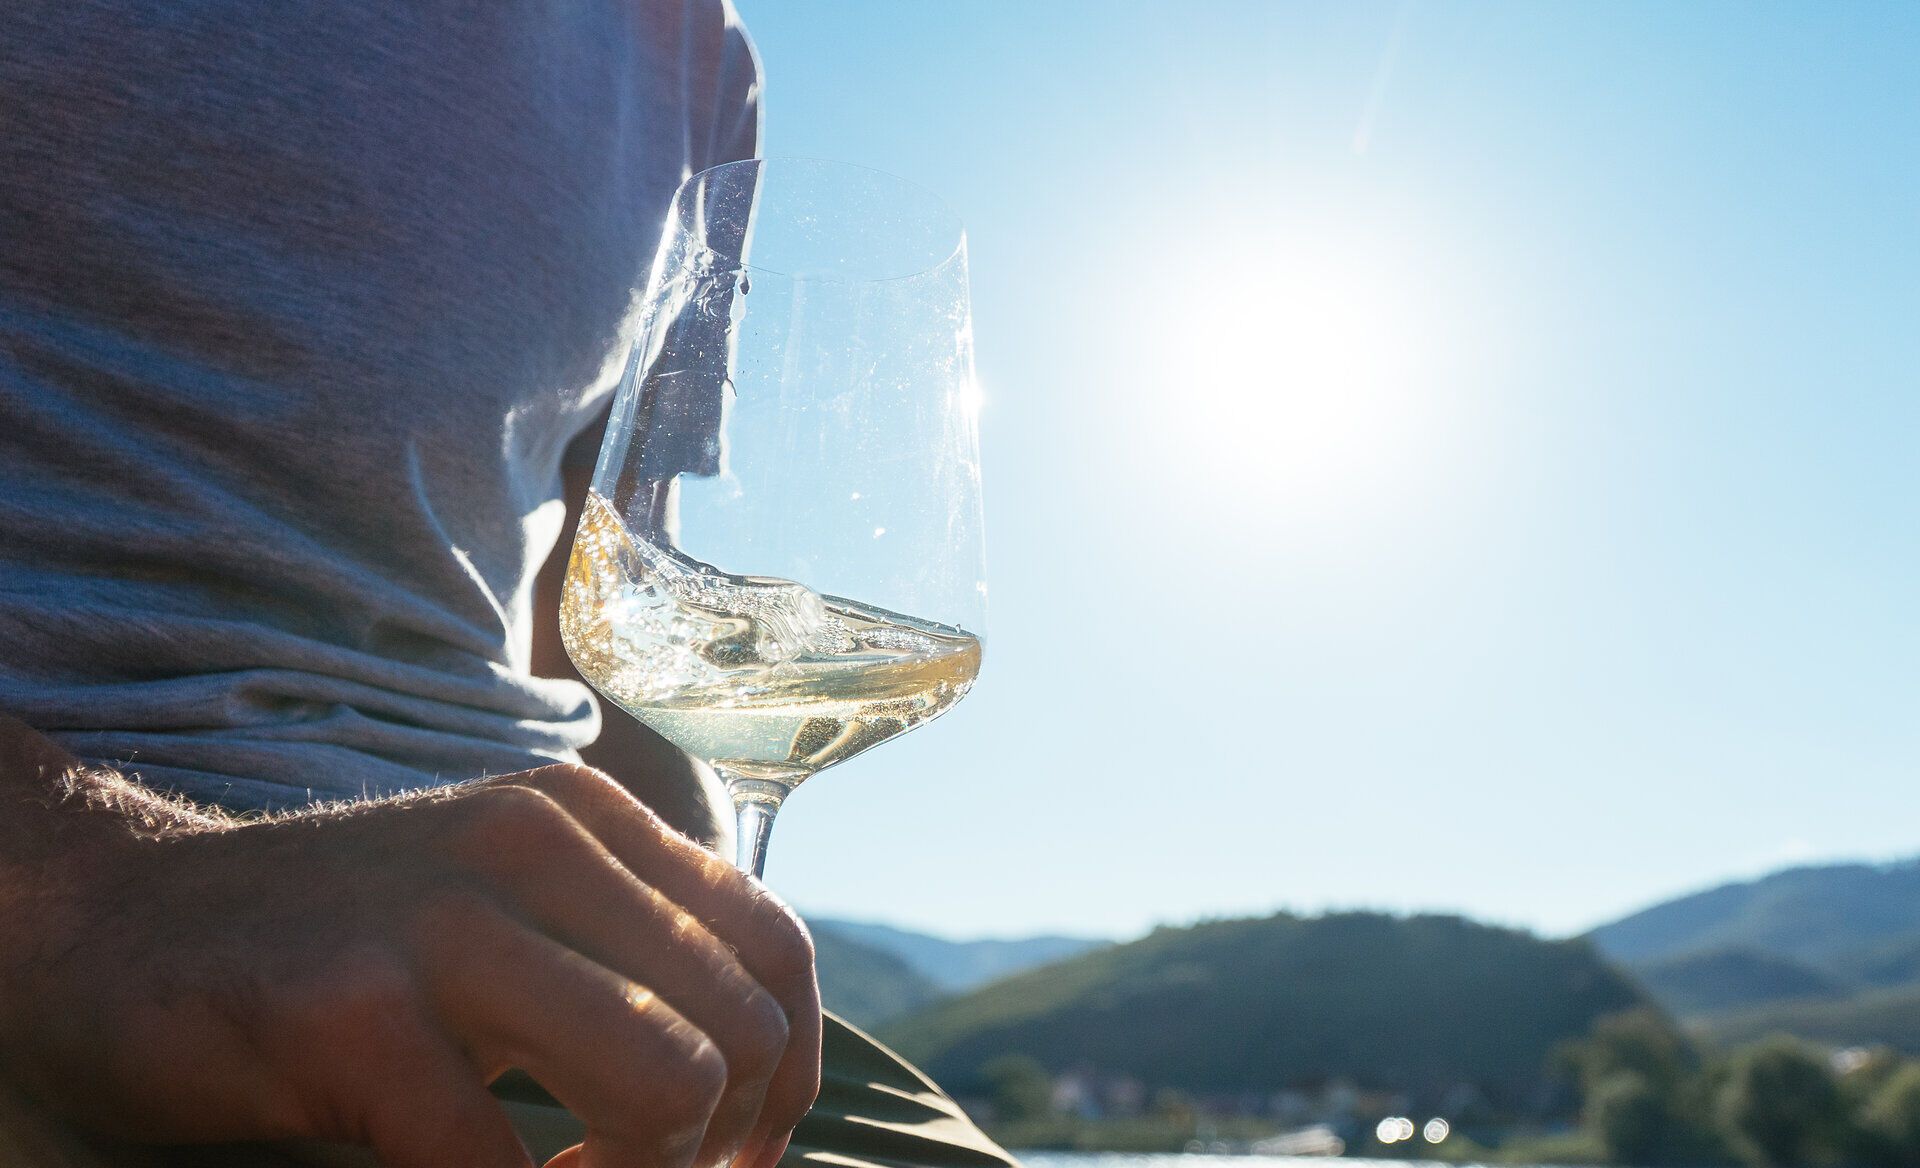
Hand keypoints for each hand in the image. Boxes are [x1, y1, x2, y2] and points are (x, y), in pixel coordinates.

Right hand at [0, 720, 819, 1167]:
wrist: (117, 928)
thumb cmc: (343, 948)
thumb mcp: (509, 914)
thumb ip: (624, 955)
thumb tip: (755, 1084)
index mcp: (589, 820)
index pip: (776, 949)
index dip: (786, 1081)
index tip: (736, 1155)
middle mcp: (535, 843)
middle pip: (738, 1027)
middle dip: (716, 1148)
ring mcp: (444, 921)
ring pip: (664, 1081)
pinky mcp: (352, 1012)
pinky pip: (499, 1163)